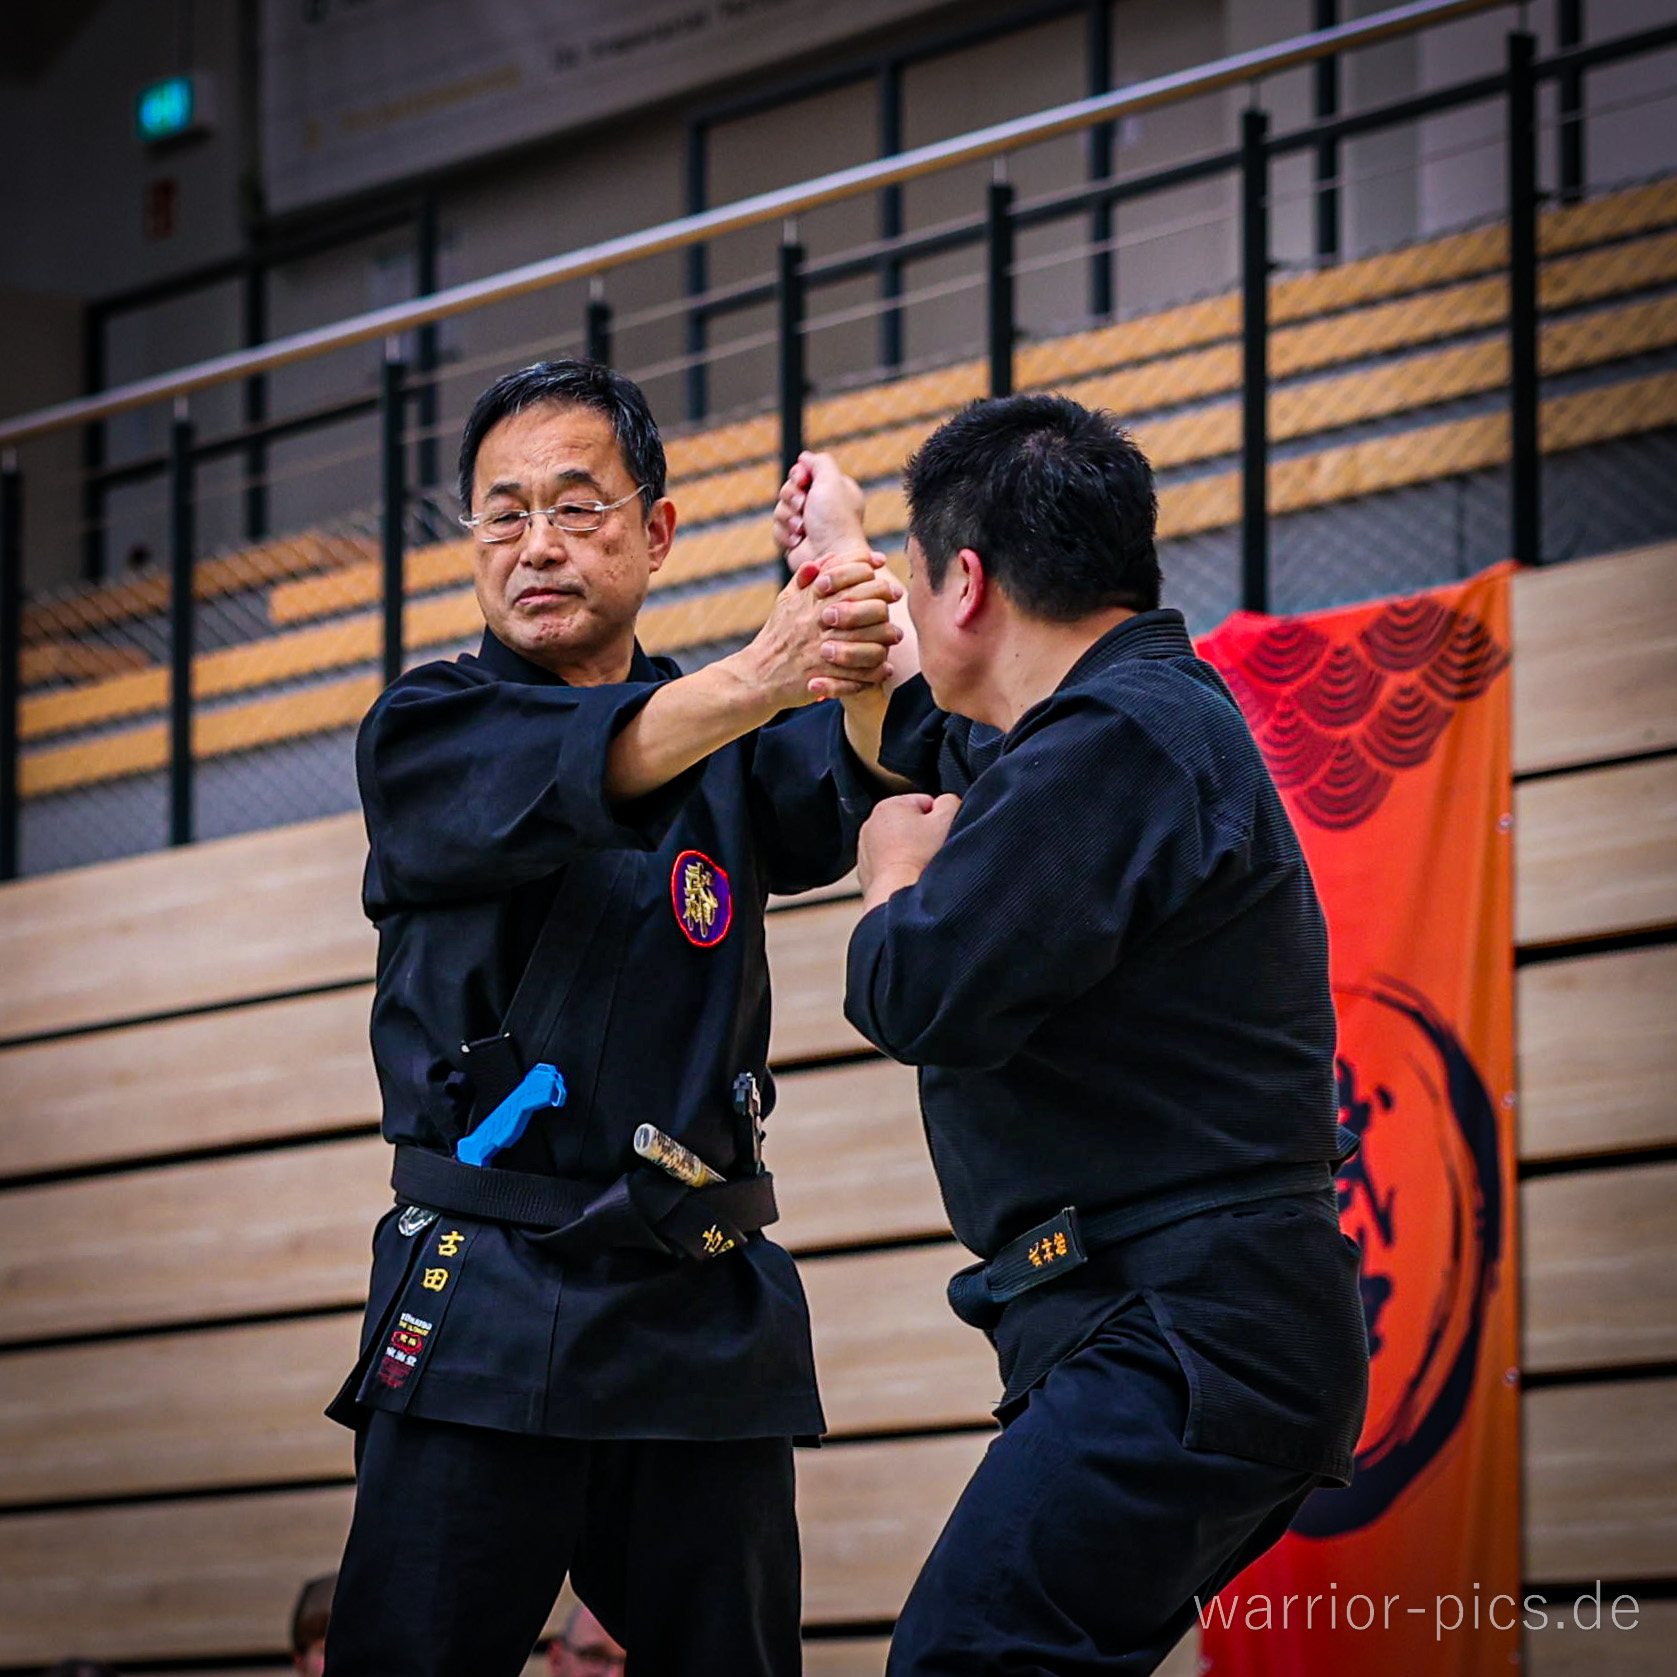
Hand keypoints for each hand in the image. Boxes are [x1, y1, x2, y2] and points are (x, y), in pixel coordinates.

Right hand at [739, 555, 901, 708]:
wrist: (758, 675)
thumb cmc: (776, 636)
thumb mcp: (785, 602)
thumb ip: (805, 579)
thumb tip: (827, 558)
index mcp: (810, 602)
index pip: (847, 577)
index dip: (867, 569)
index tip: (879, 568)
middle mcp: (818, 623)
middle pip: (864, 605)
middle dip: (883, 601)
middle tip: (896, 601)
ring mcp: (822, 650)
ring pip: (867, 640)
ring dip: (885, 637)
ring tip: (893, 636)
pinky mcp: (824, 676)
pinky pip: (860, 674)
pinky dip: (875, 670)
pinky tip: (884, 667)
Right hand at [775, 452, 867, 568]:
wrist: (830, 557)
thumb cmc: (835, 520)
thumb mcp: (832, 481)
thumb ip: (820, 462)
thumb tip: (805, 457)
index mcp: (832, 490)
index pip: (803, 472)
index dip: (798, 476)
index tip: (803, 481)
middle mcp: (819, 506)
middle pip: (787, 489)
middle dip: (791, 497)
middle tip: (803, 506)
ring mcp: (806, 525)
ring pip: (779, 509)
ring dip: (788, 517)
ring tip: (803, 528)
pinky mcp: (794, 541)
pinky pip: (777, 529)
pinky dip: (785, 534)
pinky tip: (799, 541)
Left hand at [858, 792, 960, 907]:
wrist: (899, 894)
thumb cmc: (921, 858)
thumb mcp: (948, 819)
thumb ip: (950, 801)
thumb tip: (946, 802)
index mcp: (889, 805)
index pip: (926, 803)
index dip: (940, 819)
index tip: (941, 834)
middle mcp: (871, 824)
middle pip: (911, 824)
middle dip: (924, 836)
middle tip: (932, 850)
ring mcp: (866, 849)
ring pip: (900, 845)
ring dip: (912, 853)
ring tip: (920, 864)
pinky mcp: (866, 871)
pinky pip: (890, 865)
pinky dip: (900, 869)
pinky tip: (908, 875)